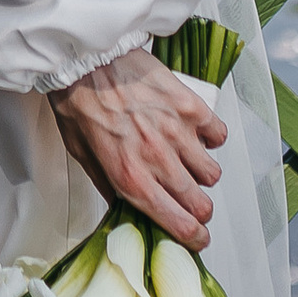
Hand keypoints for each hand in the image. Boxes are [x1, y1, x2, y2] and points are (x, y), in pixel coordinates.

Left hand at [49, 49, 226, 250]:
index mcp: (131, 179)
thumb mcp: (82, 156)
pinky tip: (194, 133)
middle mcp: (158, 159)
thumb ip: (109, 187)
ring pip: (212, 173)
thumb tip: (127, 210)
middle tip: (191, 201)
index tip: (198, 237)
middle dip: (199, 210)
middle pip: (202, 204)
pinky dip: (210, 137)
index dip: (194, 238)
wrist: (85, 58)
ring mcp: (177, 131)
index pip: (180, 225)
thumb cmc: (78, 102)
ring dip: (201, 173)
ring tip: (186, 161)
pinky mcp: (188, 104)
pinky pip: (218, 134)